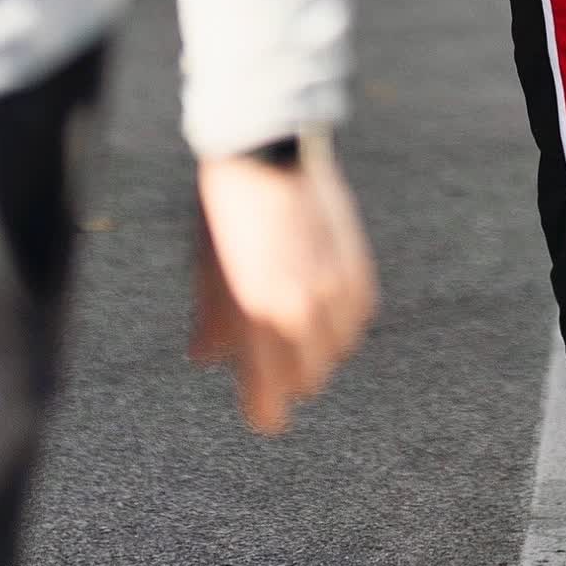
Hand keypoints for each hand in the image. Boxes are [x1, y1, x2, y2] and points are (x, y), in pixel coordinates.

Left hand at [191, 140, 377, 434]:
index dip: (265, 411)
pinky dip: (343, 315)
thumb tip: (206, 360)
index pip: (271, 404)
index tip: (261, 410)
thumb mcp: (209, 273)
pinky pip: (359, 314)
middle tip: (270, 354)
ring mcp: (337, 289)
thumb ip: (213, 325)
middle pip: (310, 381)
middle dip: (290, 376)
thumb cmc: (227, 215)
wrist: (267, 153)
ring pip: (340, 349)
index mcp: (261, 321)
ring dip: (320, 344)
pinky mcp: (359, 265)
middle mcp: (305, 313)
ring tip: (298, 317)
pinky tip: (322, 296)